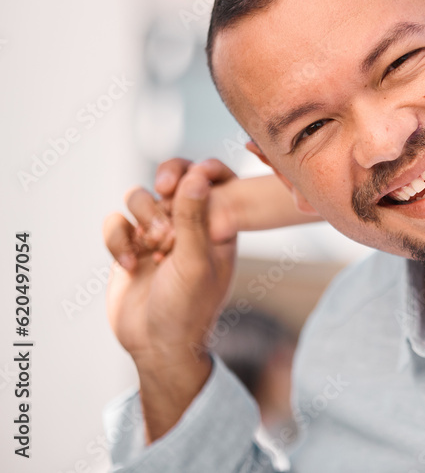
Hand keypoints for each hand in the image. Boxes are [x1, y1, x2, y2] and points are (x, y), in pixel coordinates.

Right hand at [103, 163, 236, 440]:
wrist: (157, 347)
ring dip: (144, 215)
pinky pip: (115, 223)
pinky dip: (118, 239)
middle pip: (174, 176)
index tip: (196, 174)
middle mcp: (188, 224)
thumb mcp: (196, 262)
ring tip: (154, 247)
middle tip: (165, 189)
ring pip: (141, 197)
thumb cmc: (188, 308)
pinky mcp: (128, 247)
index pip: (214, 178)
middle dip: (168, 179)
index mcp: (218, 224)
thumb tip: (197, 174)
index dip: (204, 169)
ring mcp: (156, 234)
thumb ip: (195, 217)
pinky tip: (130, 265)